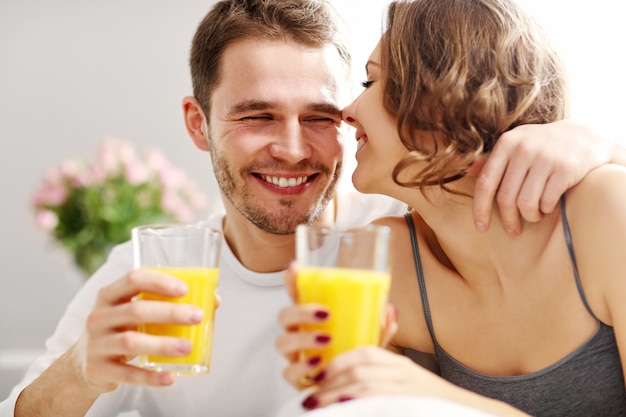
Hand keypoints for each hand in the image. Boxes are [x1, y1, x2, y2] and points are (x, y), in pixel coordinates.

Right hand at [70, 269, 206, 393]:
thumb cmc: (121, 329)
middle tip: (197, 316)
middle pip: (135, 310)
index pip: (133, 279)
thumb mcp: (136, 312)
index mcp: (111, 295)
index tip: (185, 289)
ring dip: (163, 344)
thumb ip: (168, 303)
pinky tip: (170, 377)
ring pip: (130, 341)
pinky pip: (126, 374)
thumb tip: (213, 300)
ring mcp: (96, 343)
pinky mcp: (97, 369)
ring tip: (188, 347)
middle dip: (169, 313)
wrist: (84, 364)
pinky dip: (150, 376)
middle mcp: (99, 316)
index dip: (159, 282)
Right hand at [277, 263, 397, 389]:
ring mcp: (294, 356)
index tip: (295, 268)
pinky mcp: (296, 378)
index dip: (292, 280)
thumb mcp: (369, 339)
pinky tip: (318, 365)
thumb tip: (391, 310)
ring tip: (326, 340)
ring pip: (282, 342)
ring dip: (303, 339)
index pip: (296, 294)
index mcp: (312, 318)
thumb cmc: (355, 358)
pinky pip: (288, 372)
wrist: (352, 391)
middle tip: (326, 314)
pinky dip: (302, 368)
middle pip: (284, 315)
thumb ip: (378, 325)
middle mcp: (298, 334)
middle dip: (301, 312)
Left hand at [299, 346, 442, 409]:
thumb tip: (347, 367)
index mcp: (398, 363)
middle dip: (330, 384)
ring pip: (365, 387)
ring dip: (336, 396)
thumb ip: (378, 370)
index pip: (365, 354)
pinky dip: (357, 404)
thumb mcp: (404, 378)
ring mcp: (406, 391)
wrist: (462, 411)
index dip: (337, 362)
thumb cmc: (425, 398)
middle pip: (360, 371)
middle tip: (309, 396)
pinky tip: (343, 409)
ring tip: (316, 405)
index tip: (317, 374)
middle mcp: (403, 373)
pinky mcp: (408, 406)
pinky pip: (377, 402)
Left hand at [472, 120, 612, 235]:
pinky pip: (547, 202)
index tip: (481, 228)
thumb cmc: (542, 145)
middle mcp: (524, 148)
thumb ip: (491, 159)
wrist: (585, 137)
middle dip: (508, 220)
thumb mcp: (516, 144)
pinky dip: (546, 210)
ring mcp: (546, 157)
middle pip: (505, 198)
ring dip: (530, 216)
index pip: (485, 183)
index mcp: (506, 143)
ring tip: (535, 214)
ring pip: (526, 203)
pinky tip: (549, 207)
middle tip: (513, 230)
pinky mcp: (566, 168)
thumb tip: (464, 170)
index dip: (480, 209)